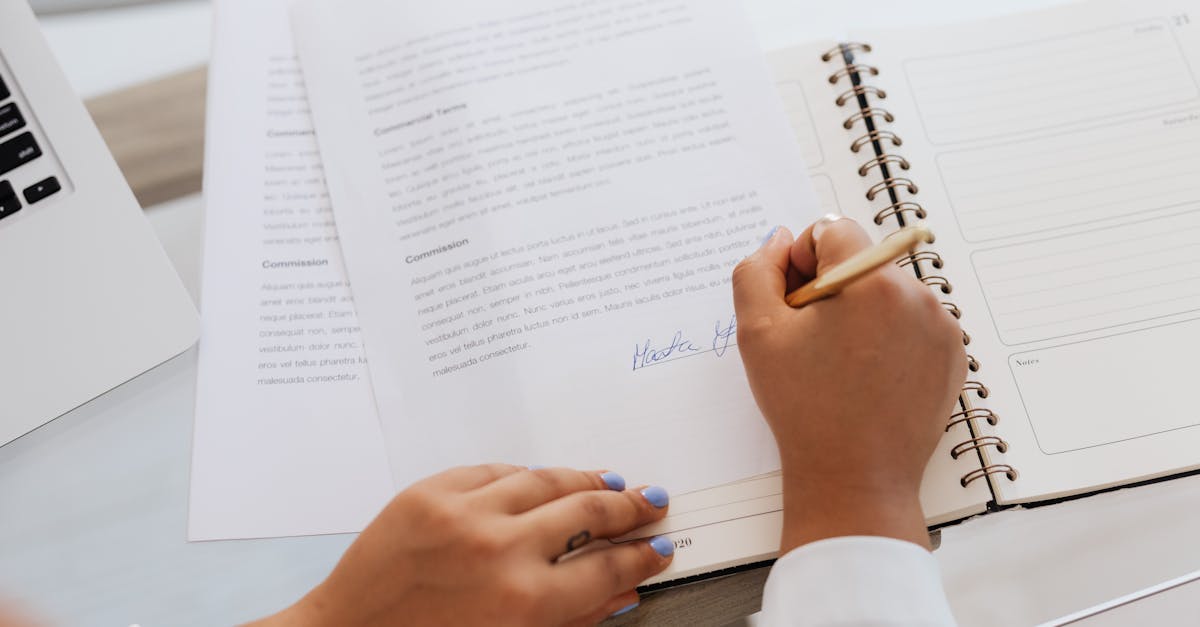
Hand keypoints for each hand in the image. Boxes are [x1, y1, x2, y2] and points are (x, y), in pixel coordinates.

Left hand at [252, 465, 673, 625]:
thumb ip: (574, 621)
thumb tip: (623, 592)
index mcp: (524, 604)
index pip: (607, 567)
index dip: (642, 554)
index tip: (658, 546)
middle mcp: (500, 550)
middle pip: (588, 512)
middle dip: (629, 507)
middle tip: (649, 502)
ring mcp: (463, 513)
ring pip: (545, 478)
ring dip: (585, 480)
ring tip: (608, 482)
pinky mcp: (430, 492)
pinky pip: (494, 470)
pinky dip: (524, 475)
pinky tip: (542, 479)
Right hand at [732, 217, 966, 551]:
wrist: (854, 480)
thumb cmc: (804, 409)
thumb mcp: (757, 333)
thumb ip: (756, 271)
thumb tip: (781, 241)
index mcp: (870, 281)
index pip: (831, 230)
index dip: (802, 263)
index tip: (795, 307)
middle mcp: (918, 294)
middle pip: (861, 261)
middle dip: (832, 289)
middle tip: (812, 343)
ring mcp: (942, 325)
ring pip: (887, 291)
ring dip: (861, 312)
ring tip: (840, 365)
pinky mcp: (953, 353)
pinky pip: (912, 322)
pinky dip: (888, 337)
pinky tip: (867, 376)